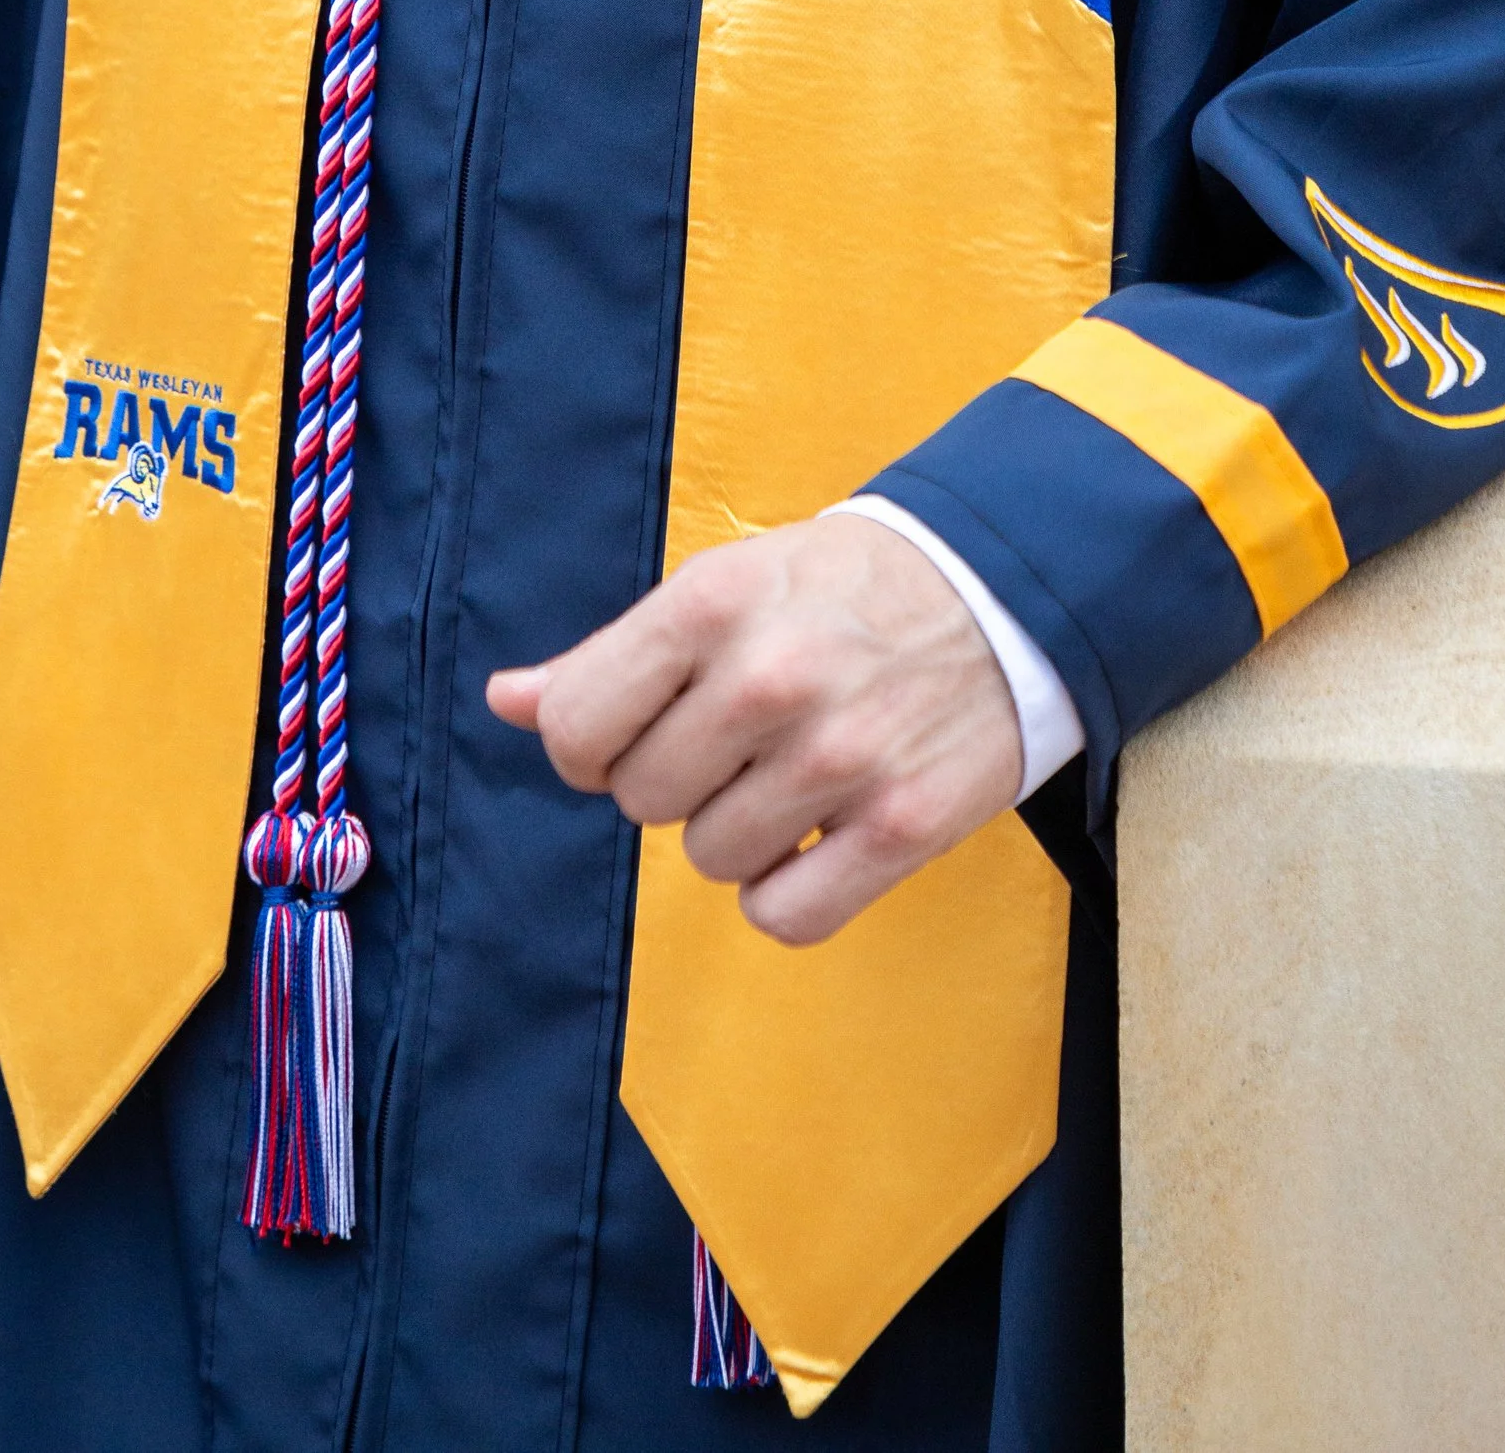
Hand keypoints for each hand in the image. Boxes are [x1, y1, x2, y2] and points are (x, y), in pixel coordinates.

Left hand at [487, 513, 1023, 945]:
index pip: (574, 727)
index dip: (588, 746)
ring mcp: (839, 756)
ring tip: (790, 771)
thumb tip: (504, 700)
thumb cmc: (837, 590)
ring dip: (738, 831)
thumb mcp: (723, 587)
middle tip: (736, 737)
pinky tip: (819, 834)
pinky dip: (789, 893)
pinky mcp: (904, 825)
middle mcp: (769, 678)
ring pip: (709, 860)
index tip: (634, 732)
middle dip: (675, 779)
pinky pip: (785, 915)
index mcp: (710, 603)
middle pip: (641, 800)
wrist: (1000, 589)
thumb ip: (609, 655)